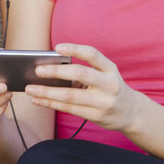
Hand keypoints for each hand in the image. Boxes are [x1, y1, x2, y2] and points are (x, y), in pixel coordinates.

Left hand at [25, 43, 142, 133]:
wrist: (132, 112)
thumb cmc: (111, 88)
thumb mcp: (106, 75)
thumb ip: (86, 70)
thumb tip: (52, 68)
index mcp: (111, 69)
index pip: (93, 54)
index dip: (75, 49)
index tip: (57, 47)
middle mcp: (109, 84)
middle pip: (80, 74)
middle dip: (56, 72)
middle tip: (37, 70)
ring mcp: (104, 102)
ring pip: (71, 96)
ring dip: (47, 93)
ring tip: (31, 89)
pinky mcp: (97, 116)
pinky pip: (70, 109)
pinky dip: (51, 104)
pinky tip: (39, 100)